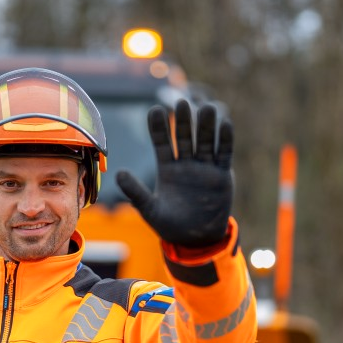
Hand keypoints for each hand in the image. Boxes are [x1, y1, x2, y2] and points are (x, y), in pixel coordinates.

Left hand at [117, 99, 233, 248]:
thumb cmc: (170, 225)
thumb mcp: (150, 209)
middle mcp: (186, 165)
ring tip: (206, 108)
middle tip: (182, 103)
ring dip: (206, 126)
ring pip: (205, 141)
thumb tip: (117, 173)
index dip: (158, 128)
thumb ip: (136, 192)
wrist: (196, 239)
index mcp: (167, 170)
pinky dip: (224, 139)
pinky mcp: (221, 175)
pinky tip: (224, 123)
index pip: (162, 143)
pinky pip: (223, 154)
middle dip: (183, 121)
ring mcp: (204, 168)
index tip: (155, 110)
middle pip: (184, 137)